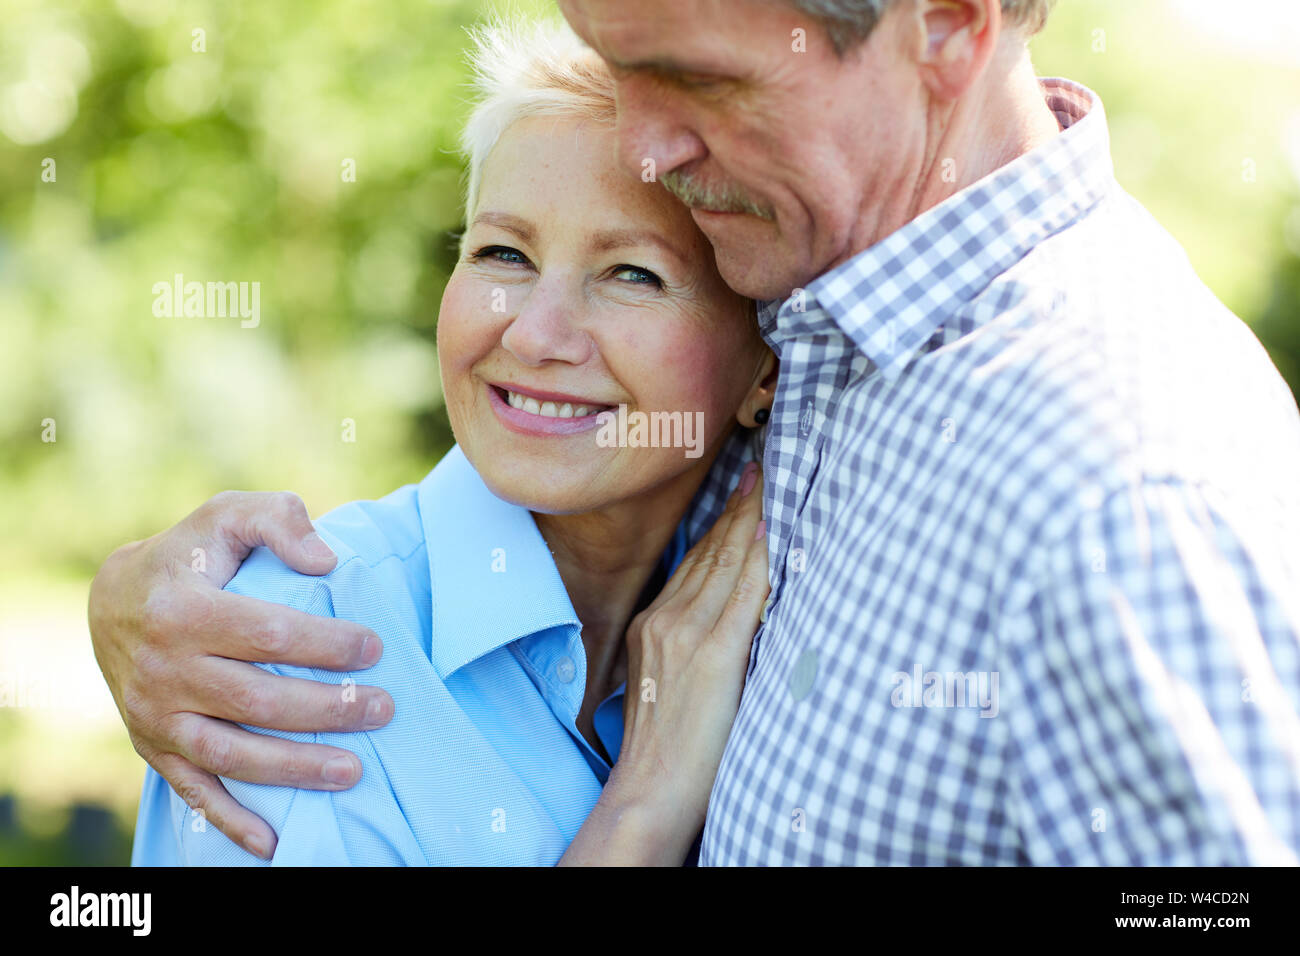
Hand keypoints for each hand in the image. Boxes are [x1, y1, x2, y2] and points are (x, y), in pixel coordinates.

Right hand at [88, 491, 394, 859]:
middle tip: (383, 709)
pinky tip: (275, 841)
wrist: (114, 600)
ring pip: (231, 753)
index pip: (268, 634)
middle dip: (327, 709)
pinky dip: (232, 820)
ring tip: (355, 771)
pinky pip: (193, 791)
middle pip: (258, 700)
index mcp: (183, 609)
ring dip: (295, 768)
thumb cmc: (190, 554)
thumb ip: (279, 520)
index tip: (374, 647)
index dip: (326, 645)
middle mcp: (163, 668)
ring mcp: (155, 714)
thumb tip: (328, 559)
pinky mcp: (153, 745)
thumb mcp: (228, 515)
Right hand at [560, 461, 768, 864]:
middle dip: (737, 509)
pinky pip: (742, 594)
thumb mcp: (666, 685)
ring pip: (725, 564)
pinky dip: (758, 558)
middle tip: (759, 471)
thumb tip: (723, 628)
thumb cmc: (665, 749)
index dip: (719, 526)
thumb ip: (688, 648)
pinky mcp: (713, 654)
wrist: (648, 791)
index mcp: (652, 626)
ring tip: (769, 487)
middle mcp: (664, 621)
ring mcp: (686, 634)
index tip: (739, 493)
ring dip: (750, 521)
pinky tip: (771, 531)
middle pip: (709, 553)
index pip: (693, 563)